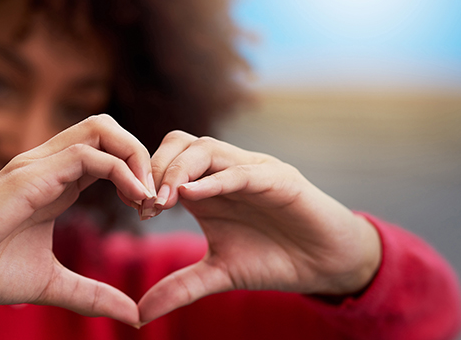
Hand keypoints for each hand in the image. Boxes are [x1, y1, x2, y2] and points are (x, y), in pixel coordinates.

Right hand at [0, 115, 155, 326]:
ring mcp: (37, 165)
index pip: (106, 153)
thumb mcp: (54, 283)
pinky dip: (121, 171)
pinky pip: (87, 155)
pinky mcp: (29, 175)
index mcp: (55, 182)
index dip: (136, 174)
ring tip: (148, 198)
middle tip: (155, 197)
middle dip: (141, 154)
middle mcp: (47, 165)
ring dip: (135, 157)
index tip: (151, 211)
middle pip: (107, 128)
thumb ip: (93, 294)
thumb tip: (132, 315)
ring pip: (101, 129)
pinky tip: (136, 200)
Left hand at [138, 131, 381, 323]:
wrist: (326, 264)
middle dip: (156, 169)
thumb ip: (180, 287)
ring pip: (207, 149)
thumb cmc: (272, 260)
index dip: (146, 180)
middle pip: (180, 144)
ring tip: (163, 200)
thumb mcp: (218, 274)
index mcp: (207, 187)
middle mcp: (226, 171)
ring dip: (179, 170)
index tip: (135, 209)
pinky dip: (216, 179)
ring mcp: (252, 170)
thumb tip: (139, 314)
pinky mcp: (280, 179)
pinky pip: (243, 171)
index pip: (167, 162)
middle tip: (145, 204)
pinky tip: (193, 194)